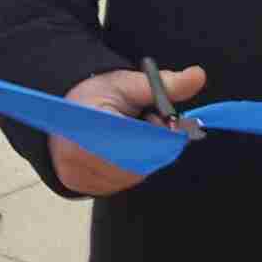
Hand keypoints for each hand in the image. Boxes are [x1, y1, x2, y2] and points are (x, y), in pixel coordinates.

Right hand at [48, 65, 206, 196]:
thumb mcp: (129, 83)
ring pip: (130, 175)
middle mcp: (75, 151)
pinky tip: (123, 151)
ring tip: (131, 135)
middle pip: (135, 161)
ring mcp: (76, 172)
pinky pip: (118, 183)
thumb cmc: (97, 95)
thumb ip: (164, 84)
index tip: (164, 122)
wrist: (64, 111)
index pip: (134, 139)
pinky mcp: (79, 185)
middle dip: (152, 146)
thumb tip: (198, 76)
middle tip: (148, 124)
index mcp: (86, 120)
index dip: (156, 134)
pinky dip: (129, 169)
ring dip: (142, 158)